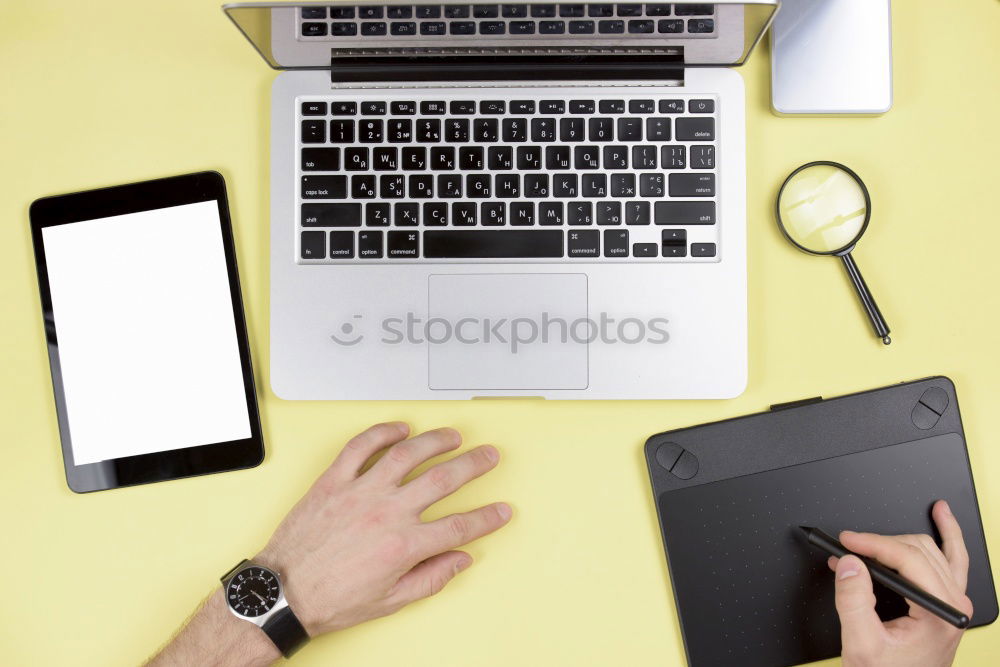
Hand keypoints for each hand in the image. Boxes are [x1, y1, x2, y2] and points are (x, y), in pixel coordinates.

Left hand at [256, 422, 510, 636]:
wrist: (283, 593)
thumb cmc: (330, 599)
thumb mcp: (389, 601)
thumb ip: (430, 579)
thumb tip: (459, 561)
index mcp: (404, 546)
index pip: (459, 527)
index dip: (486, 518)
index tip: (501, 510)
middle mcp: (387, 513)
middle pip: (444, 479)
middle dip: (473, 465)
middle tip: (488, 456)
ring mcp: (360, 492)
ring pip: (408, 454)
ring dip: (435, 441)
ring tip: (451, 436)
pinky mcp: (334, 481)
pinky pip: (361, 447)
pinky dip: (382, 433)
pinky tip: (399, 429)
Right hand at [831, 500, 972, 666]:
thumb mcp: (862, 644)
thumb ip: (854, 602)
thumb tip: (849, 563)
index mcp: (938, 613)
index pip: (908, 559)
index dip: (873, 544)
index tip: (847, 541)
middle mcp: (954, 604)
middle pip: (918, 549)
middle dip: (879, 543)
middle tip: (848, 544)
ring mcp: (954, 600)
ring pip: (930, 547)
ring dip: (898, 538)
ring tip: (867, 538)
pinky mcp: (948, 599)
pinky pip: (954, 557)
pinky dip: (947, 534)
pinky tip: (941, 516)